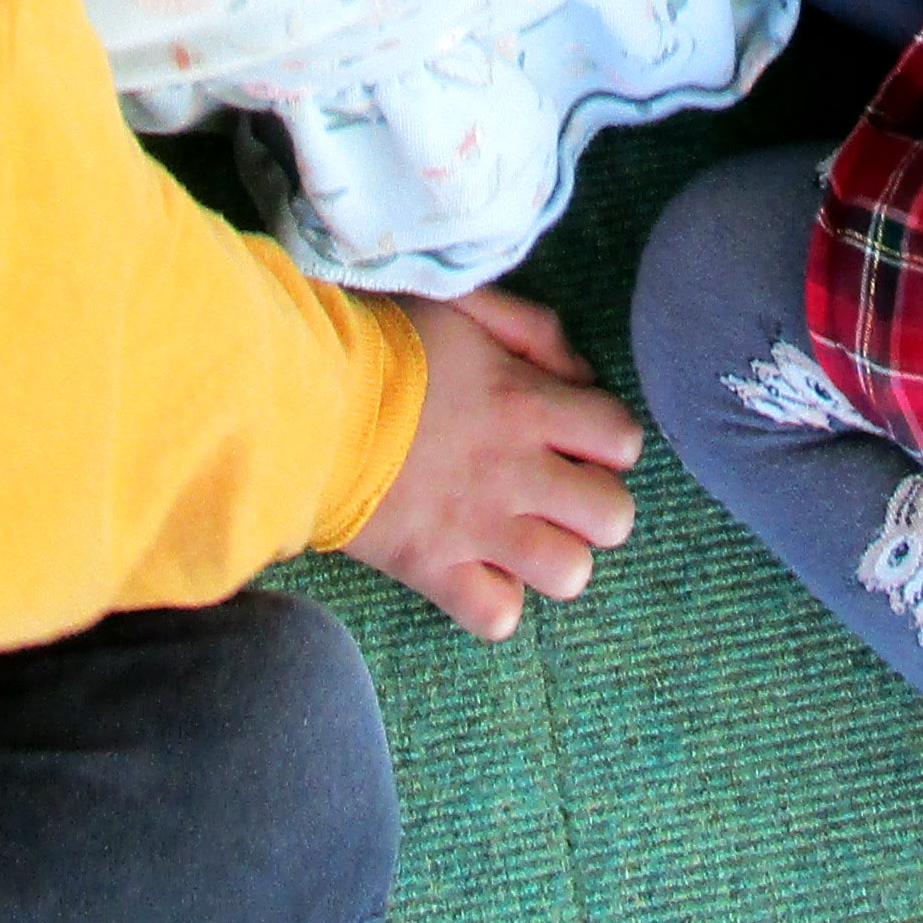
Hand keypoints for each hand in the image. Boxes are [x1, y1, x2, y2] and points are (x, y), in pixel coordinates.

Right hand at [349, 288, 643, 638]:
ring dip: (552, 558)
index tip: (573, 439)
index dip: (607, 442)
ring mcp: (478, 529)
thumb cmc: (381, 342)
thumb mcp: (466, 304)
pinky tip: (474, 570)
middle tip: (553, 492)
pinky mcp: (433, 570)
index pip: (622, 440)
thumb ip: (535, 330)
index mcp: (529, 404)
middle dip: (594, 506)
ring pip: (570, 574)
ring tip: (518, 537)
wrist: (299, 398)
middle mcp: (517, 473)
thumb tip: (581, 376)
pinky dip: (493, 601)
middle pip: (613, 518)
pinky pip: (498, 617)